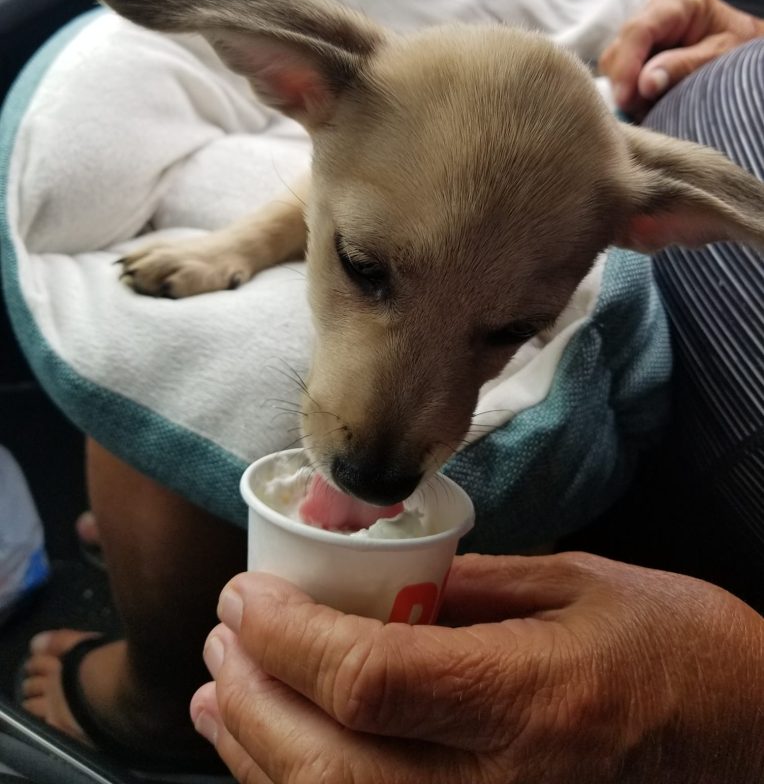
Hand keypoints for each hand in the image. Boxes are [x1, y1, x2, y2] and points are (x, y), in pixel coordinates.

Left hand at [190, 553, 763, 783]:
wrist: (752, 738)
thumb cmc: (676, 645)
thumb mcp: (578, 584)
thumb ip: (466, 588)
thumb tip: (372, 585)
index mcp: (532, 699)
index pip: (370, 681)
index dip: (287, 638)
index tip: (245, 595)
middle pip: (332, 767)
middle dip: (255, 699)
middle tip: (222, 635)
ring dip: (258, 756)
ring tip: (218, 694)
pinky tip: (273, 756)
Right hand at [600, 0, 763, 116]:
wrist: (746, 51)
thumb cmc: (740, 50)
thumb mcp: (719, 58)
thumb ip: (682, 67)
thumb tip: (644, 83)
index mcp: (681, 0)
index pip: (640, 30)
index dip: (627, 65)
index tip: (625, 98)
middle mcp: (657, 8)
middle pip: (621, 44)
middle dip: (624, 80)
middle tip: (638, 109)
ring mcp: (646, 27)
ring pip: (614, 58)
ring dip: (625, 86)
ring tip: (645, 107)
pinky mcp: (640, 46)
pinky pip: (621, 68)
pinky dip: (628, 88)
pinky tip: (644, 101)